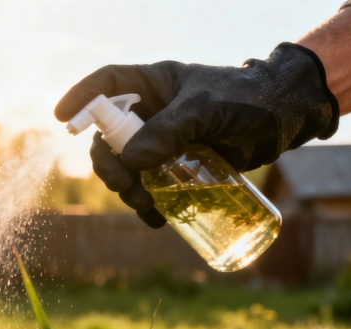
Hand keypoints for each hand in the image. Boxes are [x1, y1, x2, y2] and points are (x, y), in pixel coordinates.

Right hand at [55, 43, 338, 227]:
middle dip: (110, 166)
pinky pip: (152, 190)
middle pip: (109, 140)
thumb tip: (131, 161)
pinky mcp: (180, 168)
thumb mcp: (207, 108)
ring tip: (151, 208)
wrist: (287, 118)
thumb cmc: (249, 99)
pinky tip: (160, 221)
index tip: (63, 119)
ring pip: (128, 171)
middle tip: (127, 185)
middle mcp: (152, 114)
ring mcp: (164, 143)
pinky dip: (151, 208)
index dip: (81, 100)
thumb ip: (169, 130)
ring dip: (130, 193)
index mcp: (153, 85)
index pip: (106, 85)